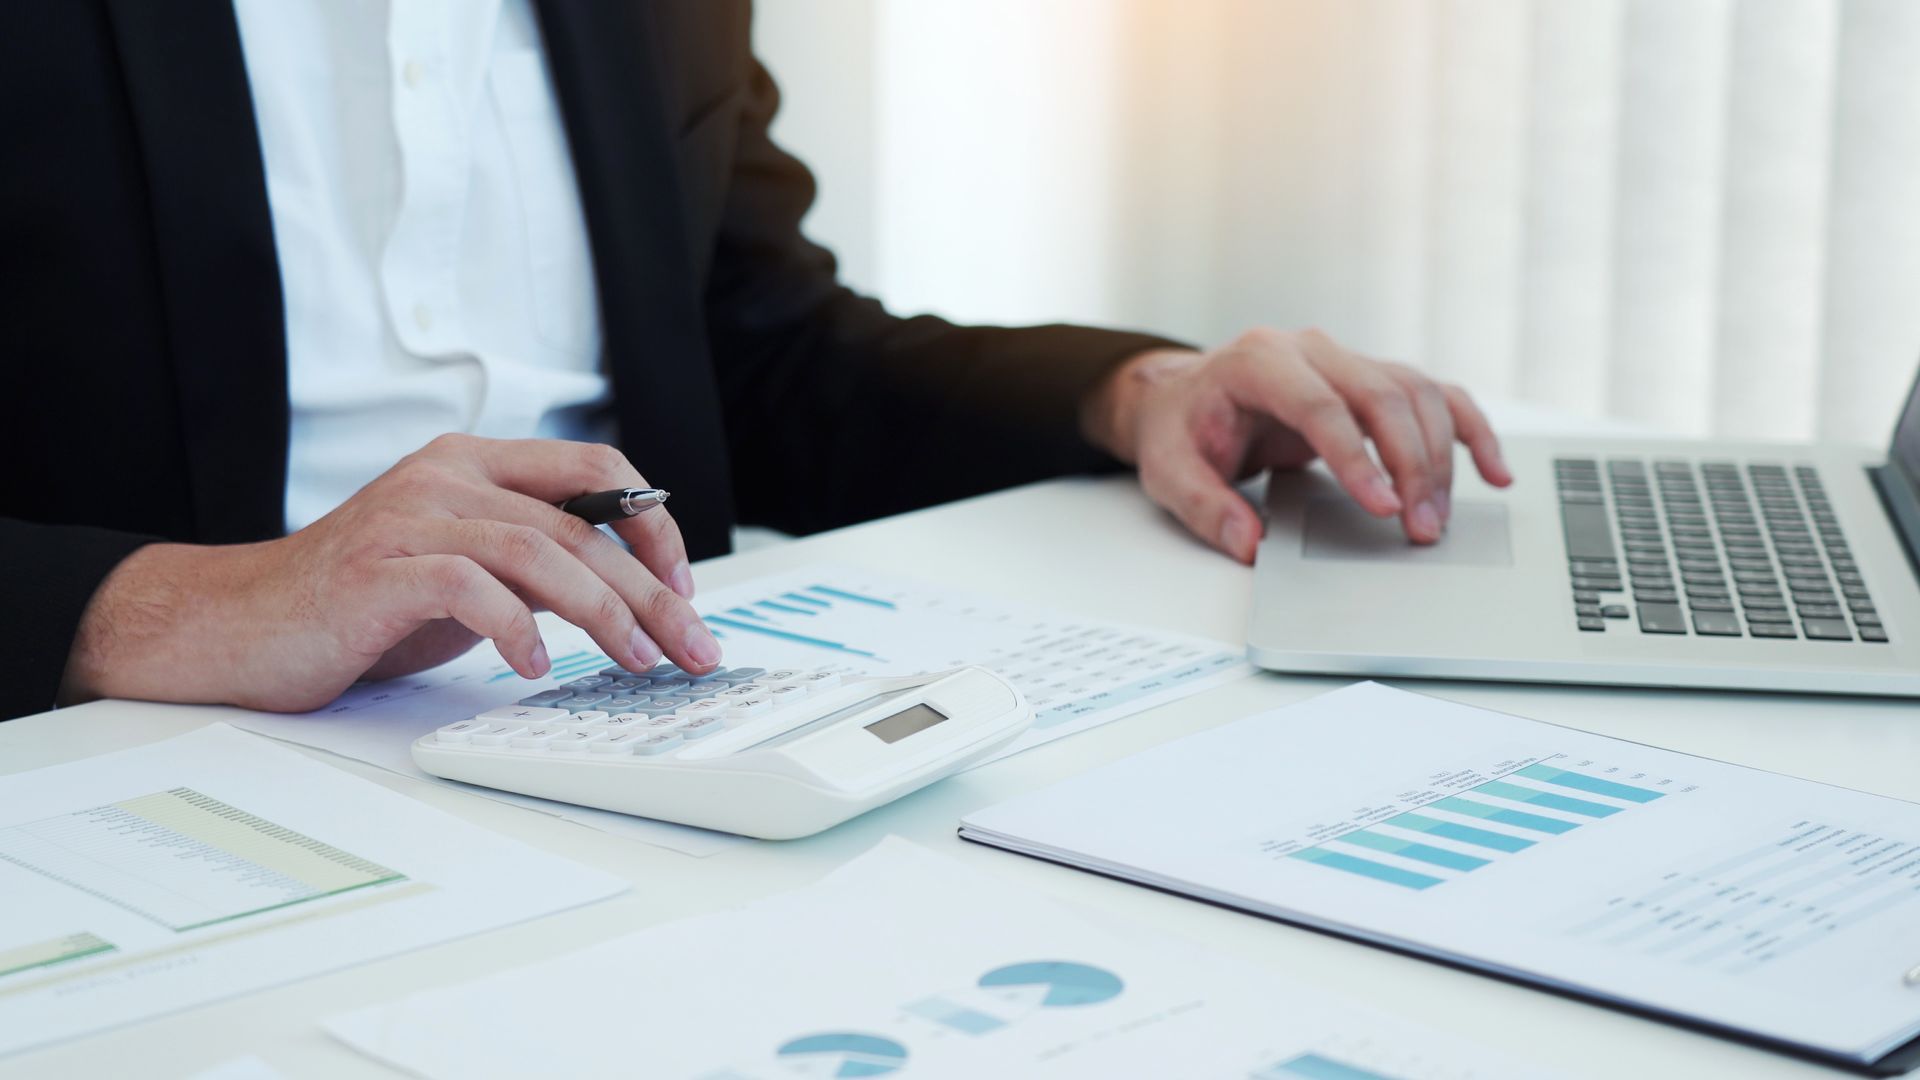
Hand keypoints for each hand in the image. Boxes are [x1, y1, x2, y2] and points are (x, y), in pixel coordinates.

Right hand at [59, 435, 719, 711]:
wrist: (239, 625)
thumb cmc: (361, 604)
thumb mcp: (465, 570)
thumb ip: (533, 562)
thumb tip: (631, 592)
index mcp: (475, 462)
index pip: (595, 470)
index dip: (654, 526)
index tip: (686, 588)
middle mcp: (447, 475)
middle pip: (585, 524)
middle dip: (652, 592)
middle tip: (692, 647)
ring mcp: (412, 516)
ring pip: (543, 550)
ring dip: (605, 614)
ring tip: (638, 662)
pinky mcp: (379, 567)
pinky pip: (471, 587)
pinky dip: (517, 629)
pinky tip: (536, 667)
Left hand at [1082, 328, 1510, 562]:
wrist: (1187, 399)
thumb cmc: (1183, 431)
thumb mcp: (1169, 472)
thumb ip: (1204, 507)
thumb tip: (1248, 543)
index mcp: (1258, 361)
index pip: (1319, 405)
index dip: (1357, 458)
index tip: (1383, 508)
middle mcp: (1310, 349)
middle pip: (1382, 395)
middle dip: (1411, 464)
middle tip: (1419, 528)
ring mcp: (1347, 359)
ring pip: (1416, 395)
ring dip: (1440, 458)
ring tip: (1437, 521)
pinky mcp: (1371, 379)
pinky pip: (1434, 396)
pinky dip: (1469, 431)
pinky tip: (1493, 473)